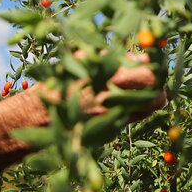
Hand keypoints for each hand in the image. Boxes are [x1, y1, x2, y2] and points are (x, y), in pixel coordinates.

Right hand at [0, 51, 165, 169]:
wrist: (34, 120)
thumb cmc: (56, 84)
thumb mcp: (80, 62)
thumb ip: (111, 58)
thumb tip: (139, 58)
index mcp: (108, 80)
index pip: (150, 76)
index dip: (155, 70)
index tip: (151, 65)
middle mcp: (115, 103)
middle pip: (157, 98)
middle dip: (156, 89)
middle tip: (149, 81)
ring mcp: (113, 121)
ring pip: (146, 111)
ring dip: (145, 100)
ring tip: (132, 91)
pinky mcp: (108, 134)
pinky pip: (128, 120)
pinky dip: (127, 110)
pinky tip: (113, 103)